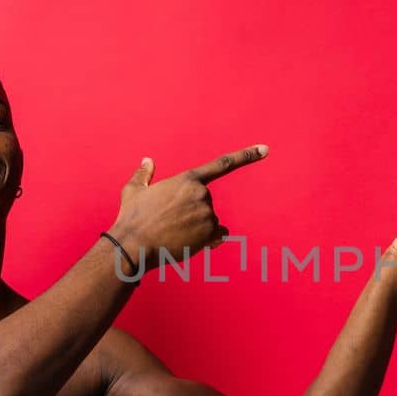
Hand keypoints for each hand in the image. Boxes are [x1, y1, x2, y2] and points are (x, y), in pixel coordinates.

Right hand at [108, 145, 267, 262]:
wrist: (133, 245)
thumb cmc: (131, 218)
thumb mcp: (133, 191)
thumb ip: (143, 174)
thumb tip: (147, 161)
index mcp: (187, 180)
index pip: (223, 164)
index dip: (246, 156)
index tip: (265, 149)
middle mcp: (202, 194)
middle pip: (207, 204)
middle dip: (194, 214)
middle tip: (171, 223)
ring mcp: (208, 214)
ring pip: (211, 222)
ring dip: (198, 229)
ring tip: (175, 234)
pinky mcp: (210, 233)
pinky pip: (217, 236)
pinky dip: (208, 241)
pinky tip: (188, 243)